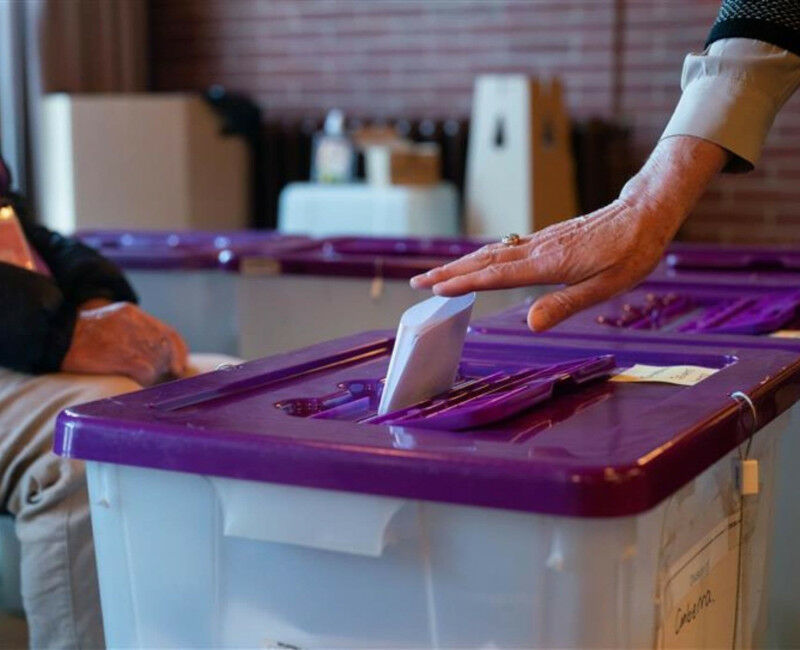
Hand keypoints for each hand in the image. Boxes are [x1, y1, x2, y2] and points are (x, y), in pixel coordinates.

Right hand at [61, 301, 188, 385]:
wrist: (54, 336)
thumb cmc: (78, 337)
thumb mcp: (107, 323)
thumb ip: (131, 332)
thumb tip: (156, 354)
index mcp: (131, 313)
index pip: (169, 334)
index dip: (178, 352)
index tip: (180, 366)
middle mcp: (136, 323)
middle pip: (165, 350)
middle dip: (165, 367)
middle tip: (156, 379)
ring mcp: (133, 339)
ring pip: (158, 363)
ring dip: (152, 376)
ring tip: (135, 379)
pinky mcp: (128, 357)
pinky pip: (146, 374)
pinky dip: (142, 381)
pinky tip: (129, 380)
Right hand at [410, 136, 727, 329]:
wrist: (646, 211)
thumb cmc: (632, 251)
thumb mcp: (607, 285)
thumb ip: (567, 304)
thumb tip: (531, 323)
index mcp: (549, 263)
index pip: (496, 275)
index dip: (464, 283)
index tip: (435, 289)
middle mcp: (538, 249)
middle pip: (484, 261)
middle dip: (450, 272)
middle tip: (419, 282)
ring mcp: (541, 242)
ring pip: (492, 253)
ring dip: (462, 264)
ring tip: (438, 274)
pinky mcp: (547, 239)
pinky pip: (506, 249)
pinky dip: (482, 257)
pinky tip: (478, 262)